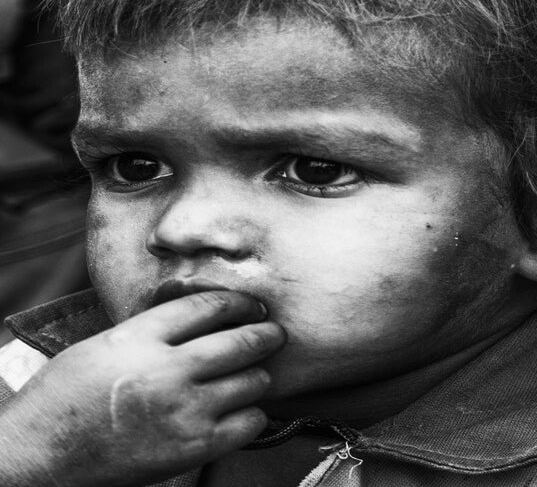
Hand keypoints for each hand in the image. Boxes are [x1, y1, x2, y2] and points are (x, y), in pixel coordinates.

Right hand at [0, 290, 285, 486]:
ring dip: (257, 377)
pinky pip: (251, 421)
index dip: (239, 302)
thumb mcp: (103, 345)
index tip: (252, 305)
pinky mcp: (194, 446)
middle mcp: (166, 370)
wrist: (40, 457)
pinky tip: (240, 411)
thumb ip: (152, 329)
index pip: (208, 306)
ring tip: (251, 376)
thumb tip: (203, 313)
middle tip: (274, 334)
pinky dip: (252, 414)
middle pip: (243, 341)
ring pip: (254, 381)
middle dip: (266, 335)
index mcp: (139, 338)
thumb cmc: (65, 400)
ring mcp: (184, 410)